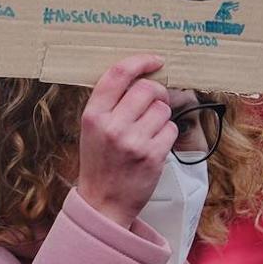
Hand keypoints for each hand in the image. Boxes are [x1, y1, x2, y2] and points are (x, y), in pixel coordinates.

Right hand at [76, 55, 176, 228]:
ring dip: (161, 115)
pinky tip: (154, 144)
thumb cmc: (100, 161)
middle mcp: (112, 126)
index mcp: (93, 115)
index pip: (118, 74)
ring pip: (162, 108)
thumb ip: (109, 102)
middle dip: (157, 93)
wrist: (103, 203)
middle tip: (154, 102)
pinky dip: (166, 133)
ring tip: (149, 130)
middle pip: (147, 88)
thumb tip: (140, 75)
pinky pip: (170, 128)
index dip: (140, 61)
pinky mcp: (152, 156)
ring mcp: (133, 141)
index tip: (155, 60)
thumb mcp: (92, 128)